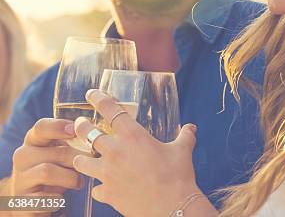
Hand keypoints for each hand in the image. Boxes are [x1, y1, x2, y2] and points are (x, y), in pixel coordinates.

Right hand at [7, 118, 84, 216]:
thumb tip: (98, 133)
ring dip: (70, 178)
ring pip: (48, 172)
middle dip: (78, 159)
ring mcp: (20, 178)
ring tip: (79, 182)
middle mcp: (23, 156)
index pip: (41, 126)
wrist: (31, 200)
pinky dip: (58, 198)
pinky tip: (63, 198)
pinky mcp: (21, 200)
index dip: (59, 126)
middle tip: (90, 165)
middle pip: (57, 152)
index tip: (75, 130)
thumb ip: (73, 141)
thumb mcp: (60, 152)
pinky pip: (43, 196)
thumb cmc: (54, 169)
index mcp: (34, 140)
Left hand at [72, 89, 203, 216]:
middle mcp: (115, 151)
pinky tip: (104, 188)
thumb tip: (191, 127)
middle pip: (87, 133)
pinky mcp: (107, 193)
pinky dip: (99, 188)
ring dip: (81, 158)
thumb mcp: (183, 150)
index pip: (110, 110)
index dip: (99, 98)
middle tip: (79, 123)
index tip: (91, 93)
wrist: (172, 207)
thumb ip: (185, 136)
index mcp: (133, 136)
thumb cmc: (178, 176)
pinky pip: (96, 189)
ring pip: (81, 161)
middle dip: (80, 126)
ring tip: (82, 157)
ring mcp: (108, 174)